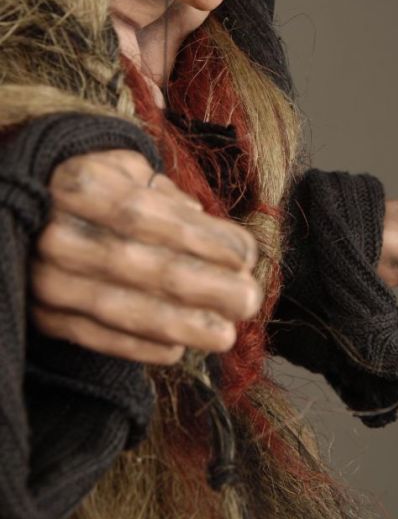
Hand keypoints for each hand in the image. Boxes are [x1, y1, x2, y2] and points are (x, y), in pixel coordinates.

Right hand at [31, 149, 260, 363]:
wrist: (28, 208)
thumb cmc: (95, 187)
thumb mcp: (125, 168)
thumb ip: (166, 194)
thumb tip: (207, 223)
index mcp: (81, 185)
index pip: (146, 215)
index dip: (199, 239)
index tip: (246, 256)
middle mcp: (56, 233)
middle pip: (137, 264)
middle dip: (200, 286)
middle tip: (249, 300)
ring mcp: (44, 278)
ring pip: (117, 308)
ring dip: (178, 325)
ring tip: (225, 334)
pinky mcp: (42, 315)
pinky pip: (94, 337)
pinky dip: (138, 347)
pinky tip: (178, 350)